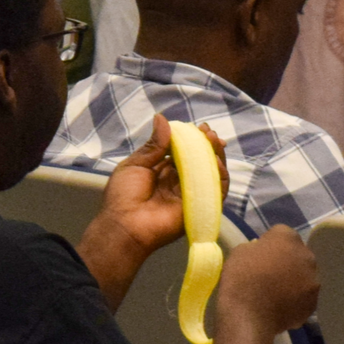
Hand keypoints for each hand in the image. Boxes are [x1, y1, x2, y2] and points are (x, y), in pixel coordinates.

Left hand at [76, 116, 229, 310]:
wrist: (125, 225)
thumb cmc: (124, 196)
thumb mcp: (135, 164)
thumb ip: (154, 145)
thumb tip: (162, 118)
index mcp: (161, 171)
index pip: (182, 152)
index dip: (192, 139)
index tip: (199, 127)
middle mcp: (178, 182)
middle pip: (199, 160)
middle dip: (206, 144)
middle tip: (209, 132)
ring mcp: (190, 194)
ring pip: (210, 172)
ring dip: (215, 156)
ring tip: (215, 141)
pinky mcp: (200, 207)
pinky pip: (215, 190)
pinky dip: (220, 175)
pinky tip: (217, 161)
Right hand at [206, 225, 322, 343]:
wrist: (248, 316)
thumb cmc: (240, 279)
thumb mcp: (240, 252)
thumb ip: (256, 247)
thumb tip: (262, 252)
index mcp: (288, 237)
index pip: (281, 235)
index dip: (269, 246)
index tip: (259, 258)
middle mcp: (306, 255)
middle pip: (297, 255)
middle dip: (286, 262)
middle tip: (269, 276)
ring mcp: (313, 280)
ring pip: (303, 276)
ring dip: (293, 282)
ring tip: (275, 295)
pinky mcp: (313, 302)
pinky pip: (304, 298)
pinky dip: (295, 301)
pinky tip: (280, 308)